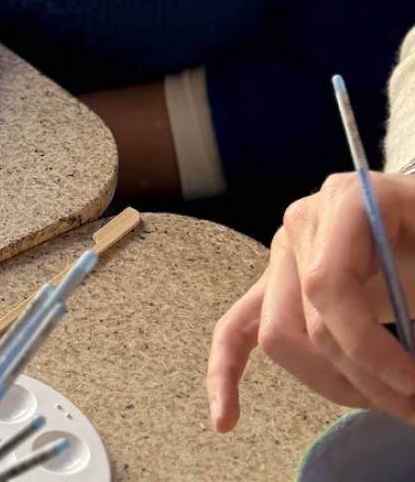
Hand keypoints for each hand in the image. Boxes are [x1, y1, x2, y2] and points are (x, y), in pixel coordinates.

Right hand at [207, 172, 414, 430]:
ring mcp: (285, 252)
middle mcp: (303, 223)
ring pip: (278, 336)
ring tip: (379, 400)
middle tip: (410, 404)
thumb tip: (409, 379)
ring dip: (327, 383)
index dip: (365, 346)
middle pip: (302, 319)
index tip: (411, 383)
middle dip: (356, 376)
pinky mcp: (277, 282)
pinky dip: (227, 371)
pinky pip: (236, 327)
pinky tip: (226, 420)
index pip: (325, 285)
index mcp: (343, 202)